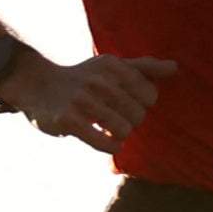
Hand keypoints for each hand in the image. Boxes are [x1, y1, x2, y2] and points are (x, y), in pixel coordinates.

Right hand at [8, 51, 176, 149]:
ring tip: (106, 127)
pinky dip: (109, 146)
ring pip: (124, 130)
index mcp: (113, 65)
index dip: (140, 104)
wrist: (37, 86)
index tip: (124, 102)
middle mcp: (98, 79)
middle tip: (113, 116)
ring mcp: (82, 100)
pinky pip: (105, 143)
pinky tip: (103, 140)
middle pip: (139, 115)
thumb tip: (175, 68)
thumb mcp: (112, 66)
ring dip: (118, 134)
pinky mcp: (68, 120)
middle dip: (129, 121)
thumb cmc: (84, 78)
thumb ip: (144, 67)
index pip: (150, 96)